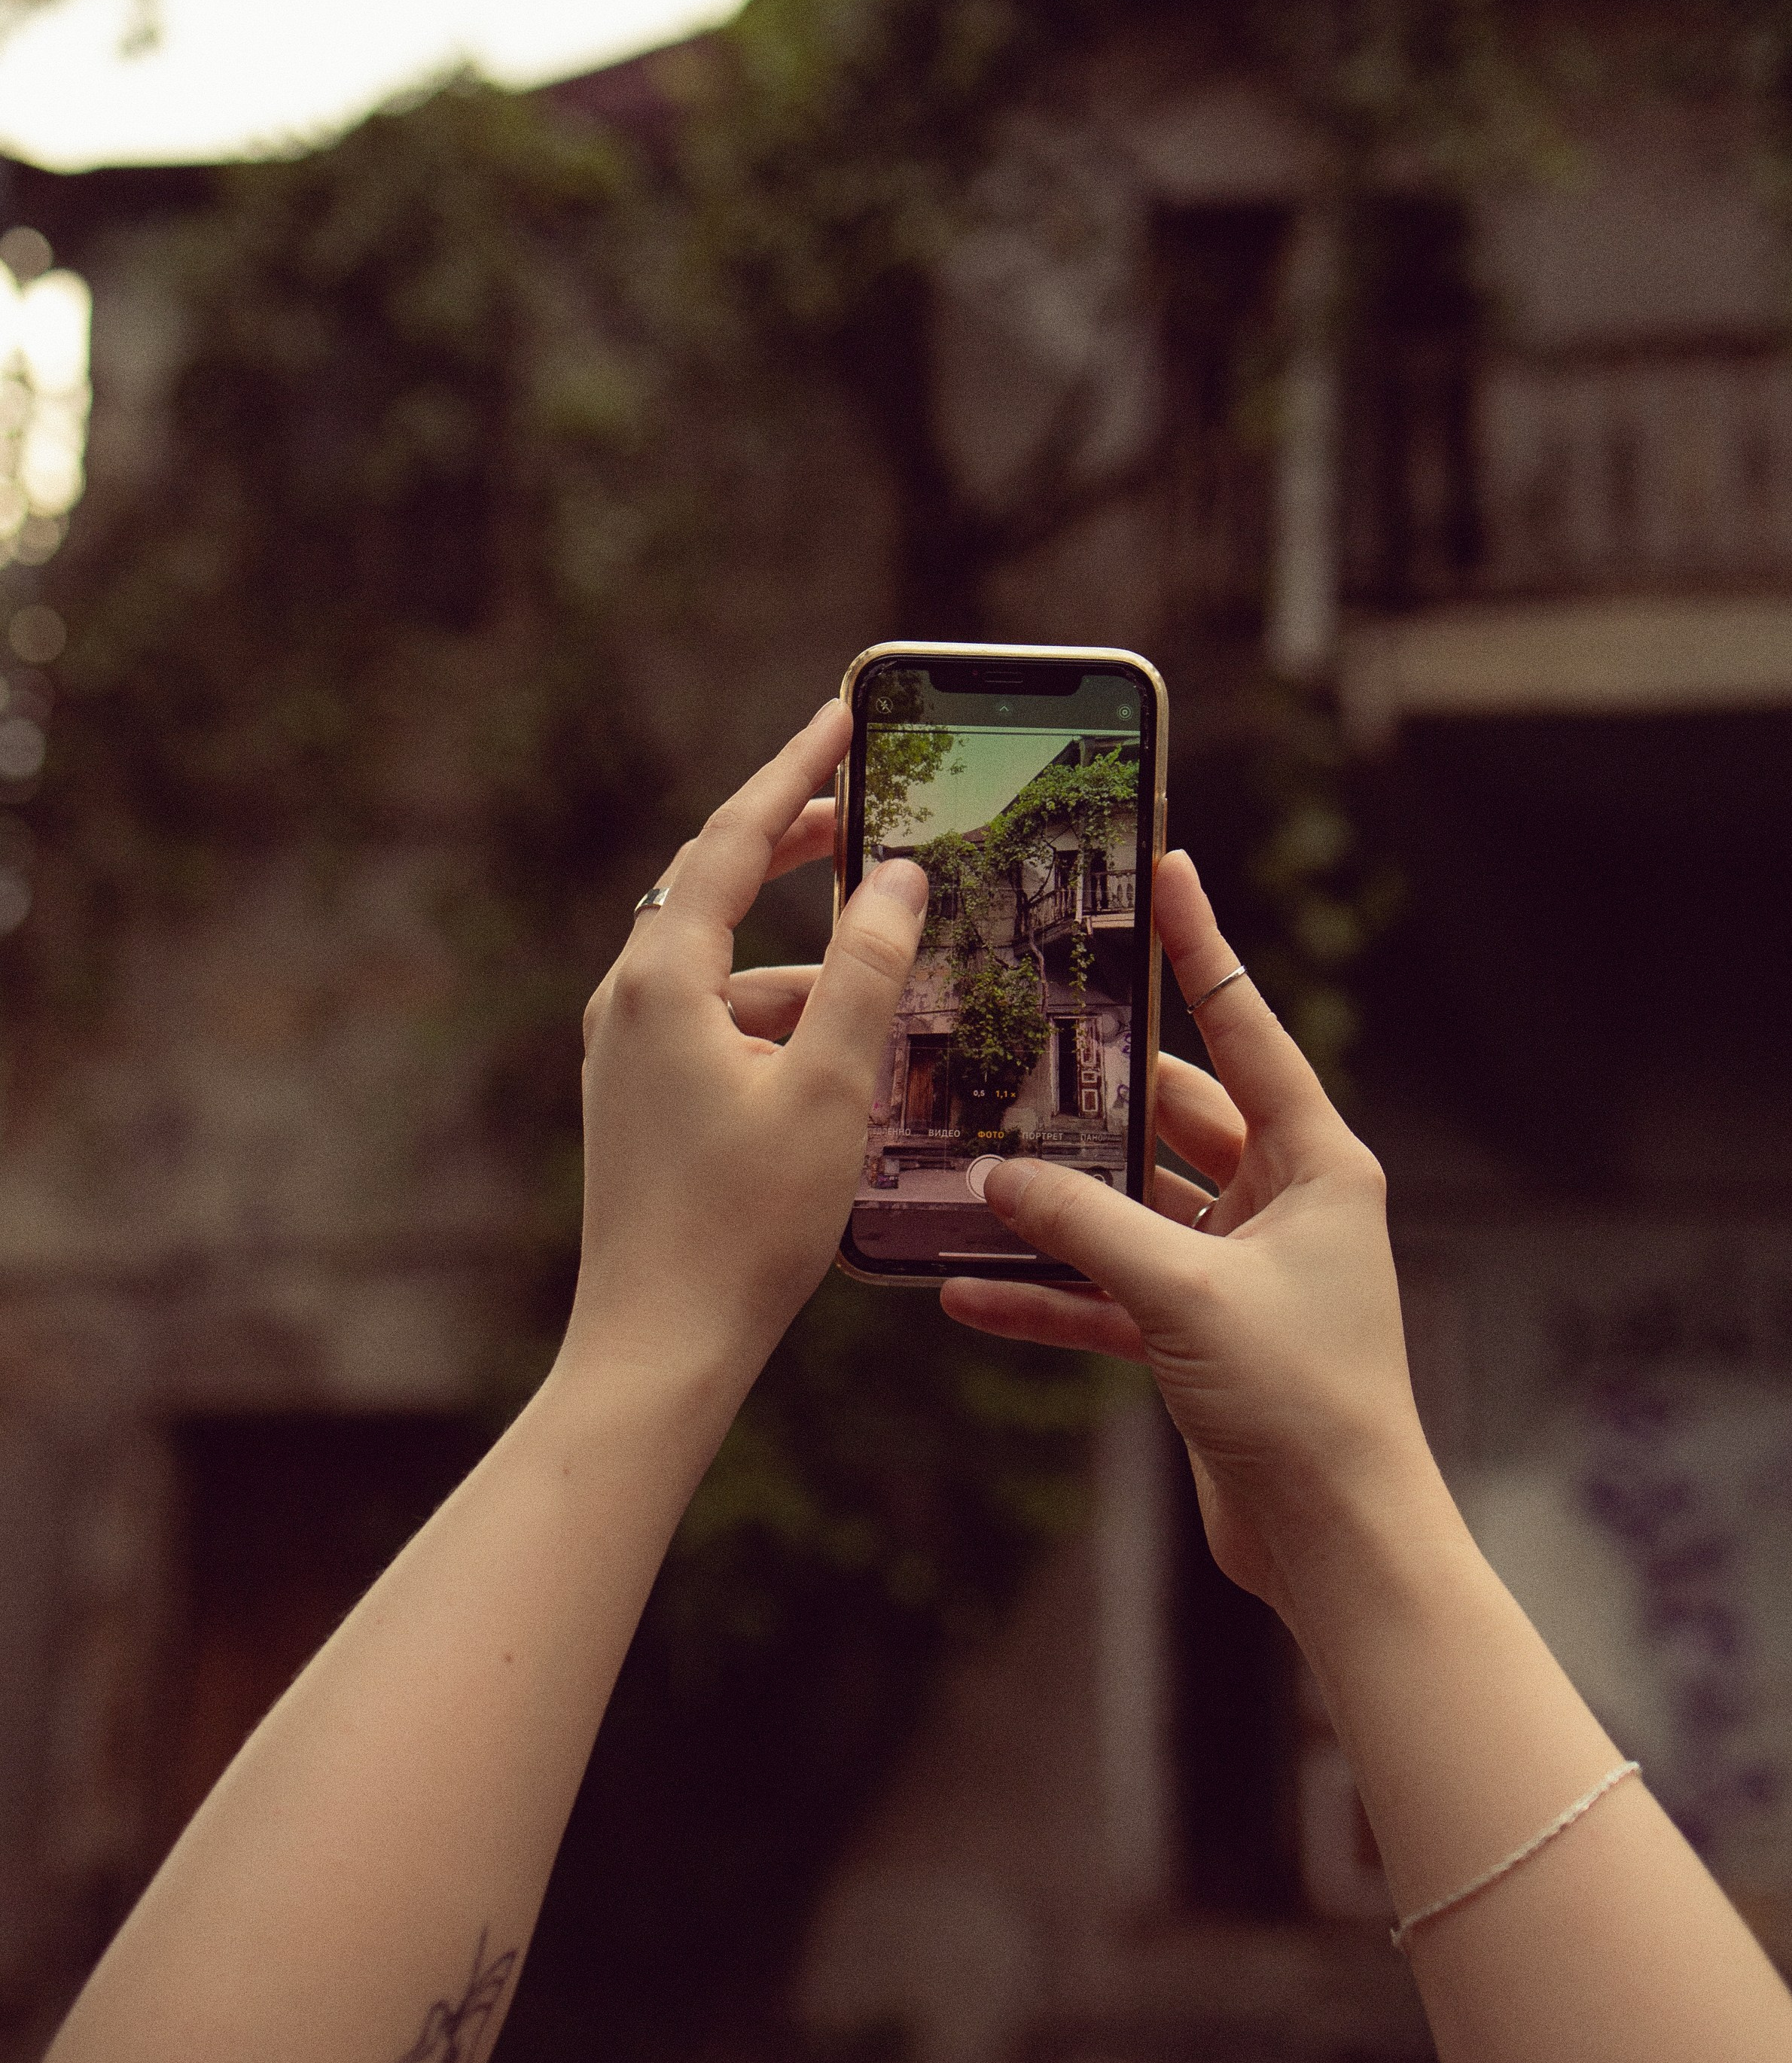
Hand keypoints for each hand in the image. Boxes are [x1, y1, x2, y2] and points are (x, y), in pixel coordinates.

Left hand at [563, 703, 926, 1377]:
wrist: (658, 1344)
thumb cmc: (745, 1225)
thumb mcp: (831, 1088)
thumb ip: (866, 971)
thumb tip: (894, 877)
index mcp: (660, 980)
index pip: (735, 838)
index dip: (796, 771)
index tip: (845, 718)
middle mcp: (627, 1001)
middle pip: (716, 884)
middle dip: (795, 842)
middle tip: (868, 806)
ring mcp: (625, 1052)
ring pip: (725, 964)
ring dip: (805, 956)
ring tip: (891, 965)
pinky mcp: (639, 1098)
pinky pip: (717, 1021)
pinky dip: (782, 1014)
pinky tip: (845, 1052)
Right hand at [940, 852, 1435, 1620]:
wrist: (1336, 1539)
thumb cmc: (1302, 1399)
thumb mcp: (1185, 1294)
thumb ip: (1086, 1225)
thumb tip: (996, 1175)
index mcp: (1316, 1163)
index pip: (1248, 1031)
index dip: (1201, 953)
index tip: (1165, 874)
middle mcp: (1282, 1203)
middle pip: (1172, 1119)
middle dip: (1091, 1095)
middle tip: (1016, 1036)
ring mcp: (1240, 1271)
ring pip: (1130, 1210)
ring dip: (1056, 1204)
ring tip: (967, 1166)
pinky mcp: (1202, 1338)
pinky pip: (1111, 1296)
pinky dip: (1050, 1295)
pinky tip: (966, 1291)